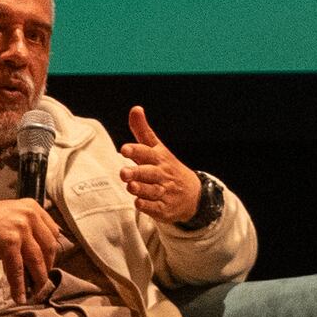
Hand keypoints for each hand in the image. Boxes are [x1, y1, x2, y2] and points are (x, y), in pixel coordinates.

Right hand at [0, 197, 67, 299]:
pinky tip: (19, 296)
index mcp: (33, 208)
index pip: (53, 233)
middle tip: (41, 282)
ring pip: (36, 260)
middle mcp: (30, 216)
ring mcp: (20, 228)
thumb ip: (28, 229)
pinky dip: (19, 285)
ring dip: (37, 280)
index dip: (52, 252)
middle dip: (46, 268)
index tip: (48, 265)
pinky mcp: (9, 242)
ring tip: (34, 293)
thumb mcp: (13, 217)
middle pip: (48, 247)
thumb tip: (40, 255)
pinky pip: (18, 269)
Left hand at [121, 107, 204, 228]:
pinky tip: (139, 203)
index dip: (136, 151)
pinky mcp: (164, 208)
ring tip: (131, 186)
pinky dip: (147, 206)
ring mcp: (164, 192)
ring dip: (141, 189)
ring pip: (152, 190)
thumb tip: (135, 108)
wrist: (192, 194)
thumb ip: (142, 131)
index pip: (147, 152)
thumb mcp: (157, 148)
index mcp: (158, 158)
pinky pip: (155, 208)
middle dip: (137, 172)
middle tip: (124, 172)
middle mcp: (161, 174)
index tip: (124, 149)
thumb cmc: (167, 168)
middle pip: (149, 173)